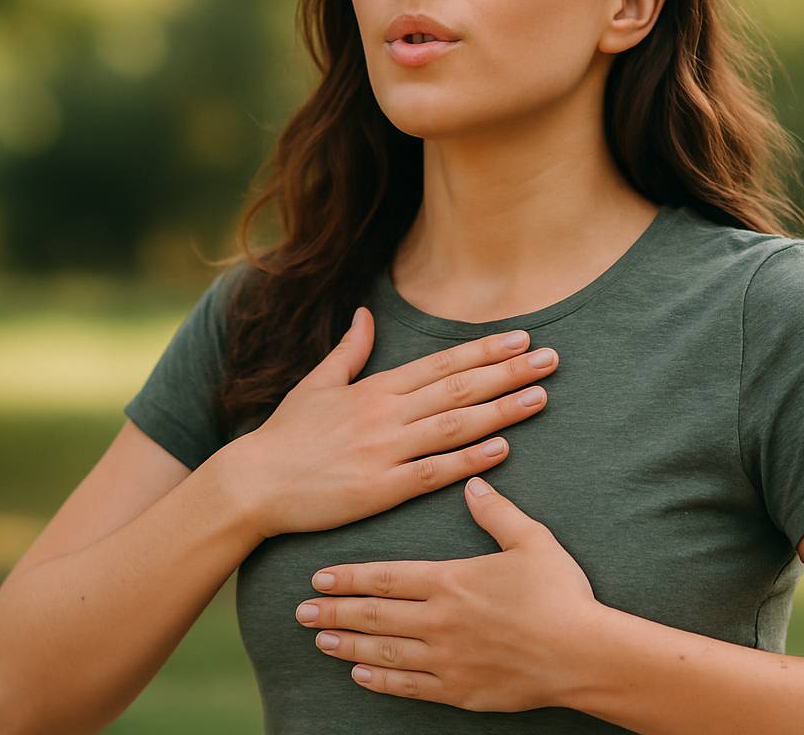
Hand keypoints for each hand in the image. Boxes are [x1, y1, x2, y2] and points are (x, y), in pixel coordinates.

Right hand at [237, 308, 559, 538]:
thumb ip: (349, 350)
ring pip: (455, 425)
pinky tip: (502, 449)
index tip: (521, 337)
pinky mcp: (379, 489)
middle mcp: (385, 414)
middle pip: (459, 388)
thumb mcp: (316, 384)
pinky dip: (469, 460)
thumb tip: (366, 314)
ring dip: (501, 410)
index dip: (485, 350)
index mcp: (374, 388)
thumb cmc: (285, 436)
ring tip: (541, 397)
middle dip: (509, 372)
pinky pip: (432, 472)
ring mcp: (384, 451)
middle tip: (551, 359)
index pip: (442, 363)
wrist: (252, 483)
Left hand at [295, 476, 601, 712]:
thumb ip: (496, 512)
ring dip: (348, 646)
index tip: (319, 576)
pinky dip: (381, 680)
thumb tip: (472, 483)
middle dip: (334, 611)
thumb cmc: (560, 594)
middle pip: (374, 615)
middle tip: (300, 612)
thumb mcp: (531, 540)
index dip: (349, 577)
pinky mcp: (460, 690)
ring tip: (320, 641)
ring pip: (384, 652)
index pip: (386, 577)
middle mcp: (439, 621)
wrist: (582, 653)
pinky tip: (360, 675)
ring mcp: (446, 660)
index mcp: (451, 581)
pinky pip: (409, 685)